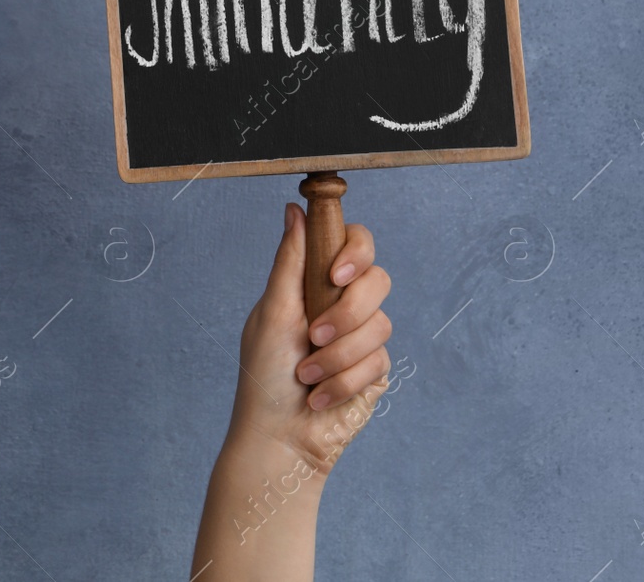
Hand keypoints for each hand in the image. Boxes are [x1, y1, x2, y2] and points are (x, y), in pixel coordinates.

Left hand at [225, 201, 393, 476]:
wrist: (278, 436)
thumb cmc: (263, 374)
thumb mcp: (272, 312)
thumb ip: (289, 261)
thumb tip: (294, 209)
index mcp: (314, 284)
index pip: (355, 244)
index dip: (355, 251)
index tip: (335, 275)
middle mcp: (342, 305)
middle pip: (378, 280)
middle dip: (346, 312)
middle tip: (313, 336)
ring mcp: (362, 338)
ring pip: (379, 325)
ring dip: (337, 356)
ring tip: (306, 375)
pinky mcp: (375, 371)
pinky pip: (378, 362)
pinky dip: (343, 381)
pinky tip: (319, 397)